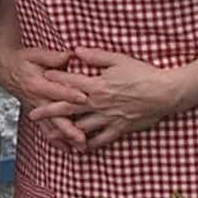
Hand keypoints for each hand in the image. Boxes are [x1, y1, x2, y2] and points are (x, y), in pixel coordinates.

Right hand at [0, 41, 85, 142]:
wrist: (5, 69)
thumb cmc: (22, 60)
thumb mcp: (35, 54)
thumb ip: (52, 57)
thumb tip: (68, 56)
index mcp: (37, 83)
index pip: (56, 91)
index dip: (70, 94)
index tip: (84, 98)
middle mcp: (37, 100)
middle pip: (55, 117)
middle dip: (69, 129)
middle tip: (83, 138)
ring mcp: (36, 109)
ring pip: (52, 128)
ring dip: (66, 139)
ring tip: (81, 148)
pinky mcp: (36, 114)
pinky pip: (46, 130)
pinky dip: (57, 141)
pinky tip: (69, 149)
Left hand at [45, 47, 183, 151]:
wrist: (165, 93)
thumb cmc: (143, 73)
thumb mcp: (119, 59)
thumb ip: (96, 56)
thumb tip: (76, 51)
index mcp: (98, 85)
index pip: (70, 83)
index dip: (54, 80)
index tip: (41, 78)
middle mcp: (99, 104)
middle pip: (68, 108)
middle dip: (48, 111)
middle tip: (32, 114)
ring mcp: (108, 118)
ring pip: (80, 128)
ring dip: (64, 131)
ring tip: (50, 134)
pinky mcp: (119, 129)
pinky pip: (100, 140)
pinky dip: (88, 144)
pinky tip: (79, 146)